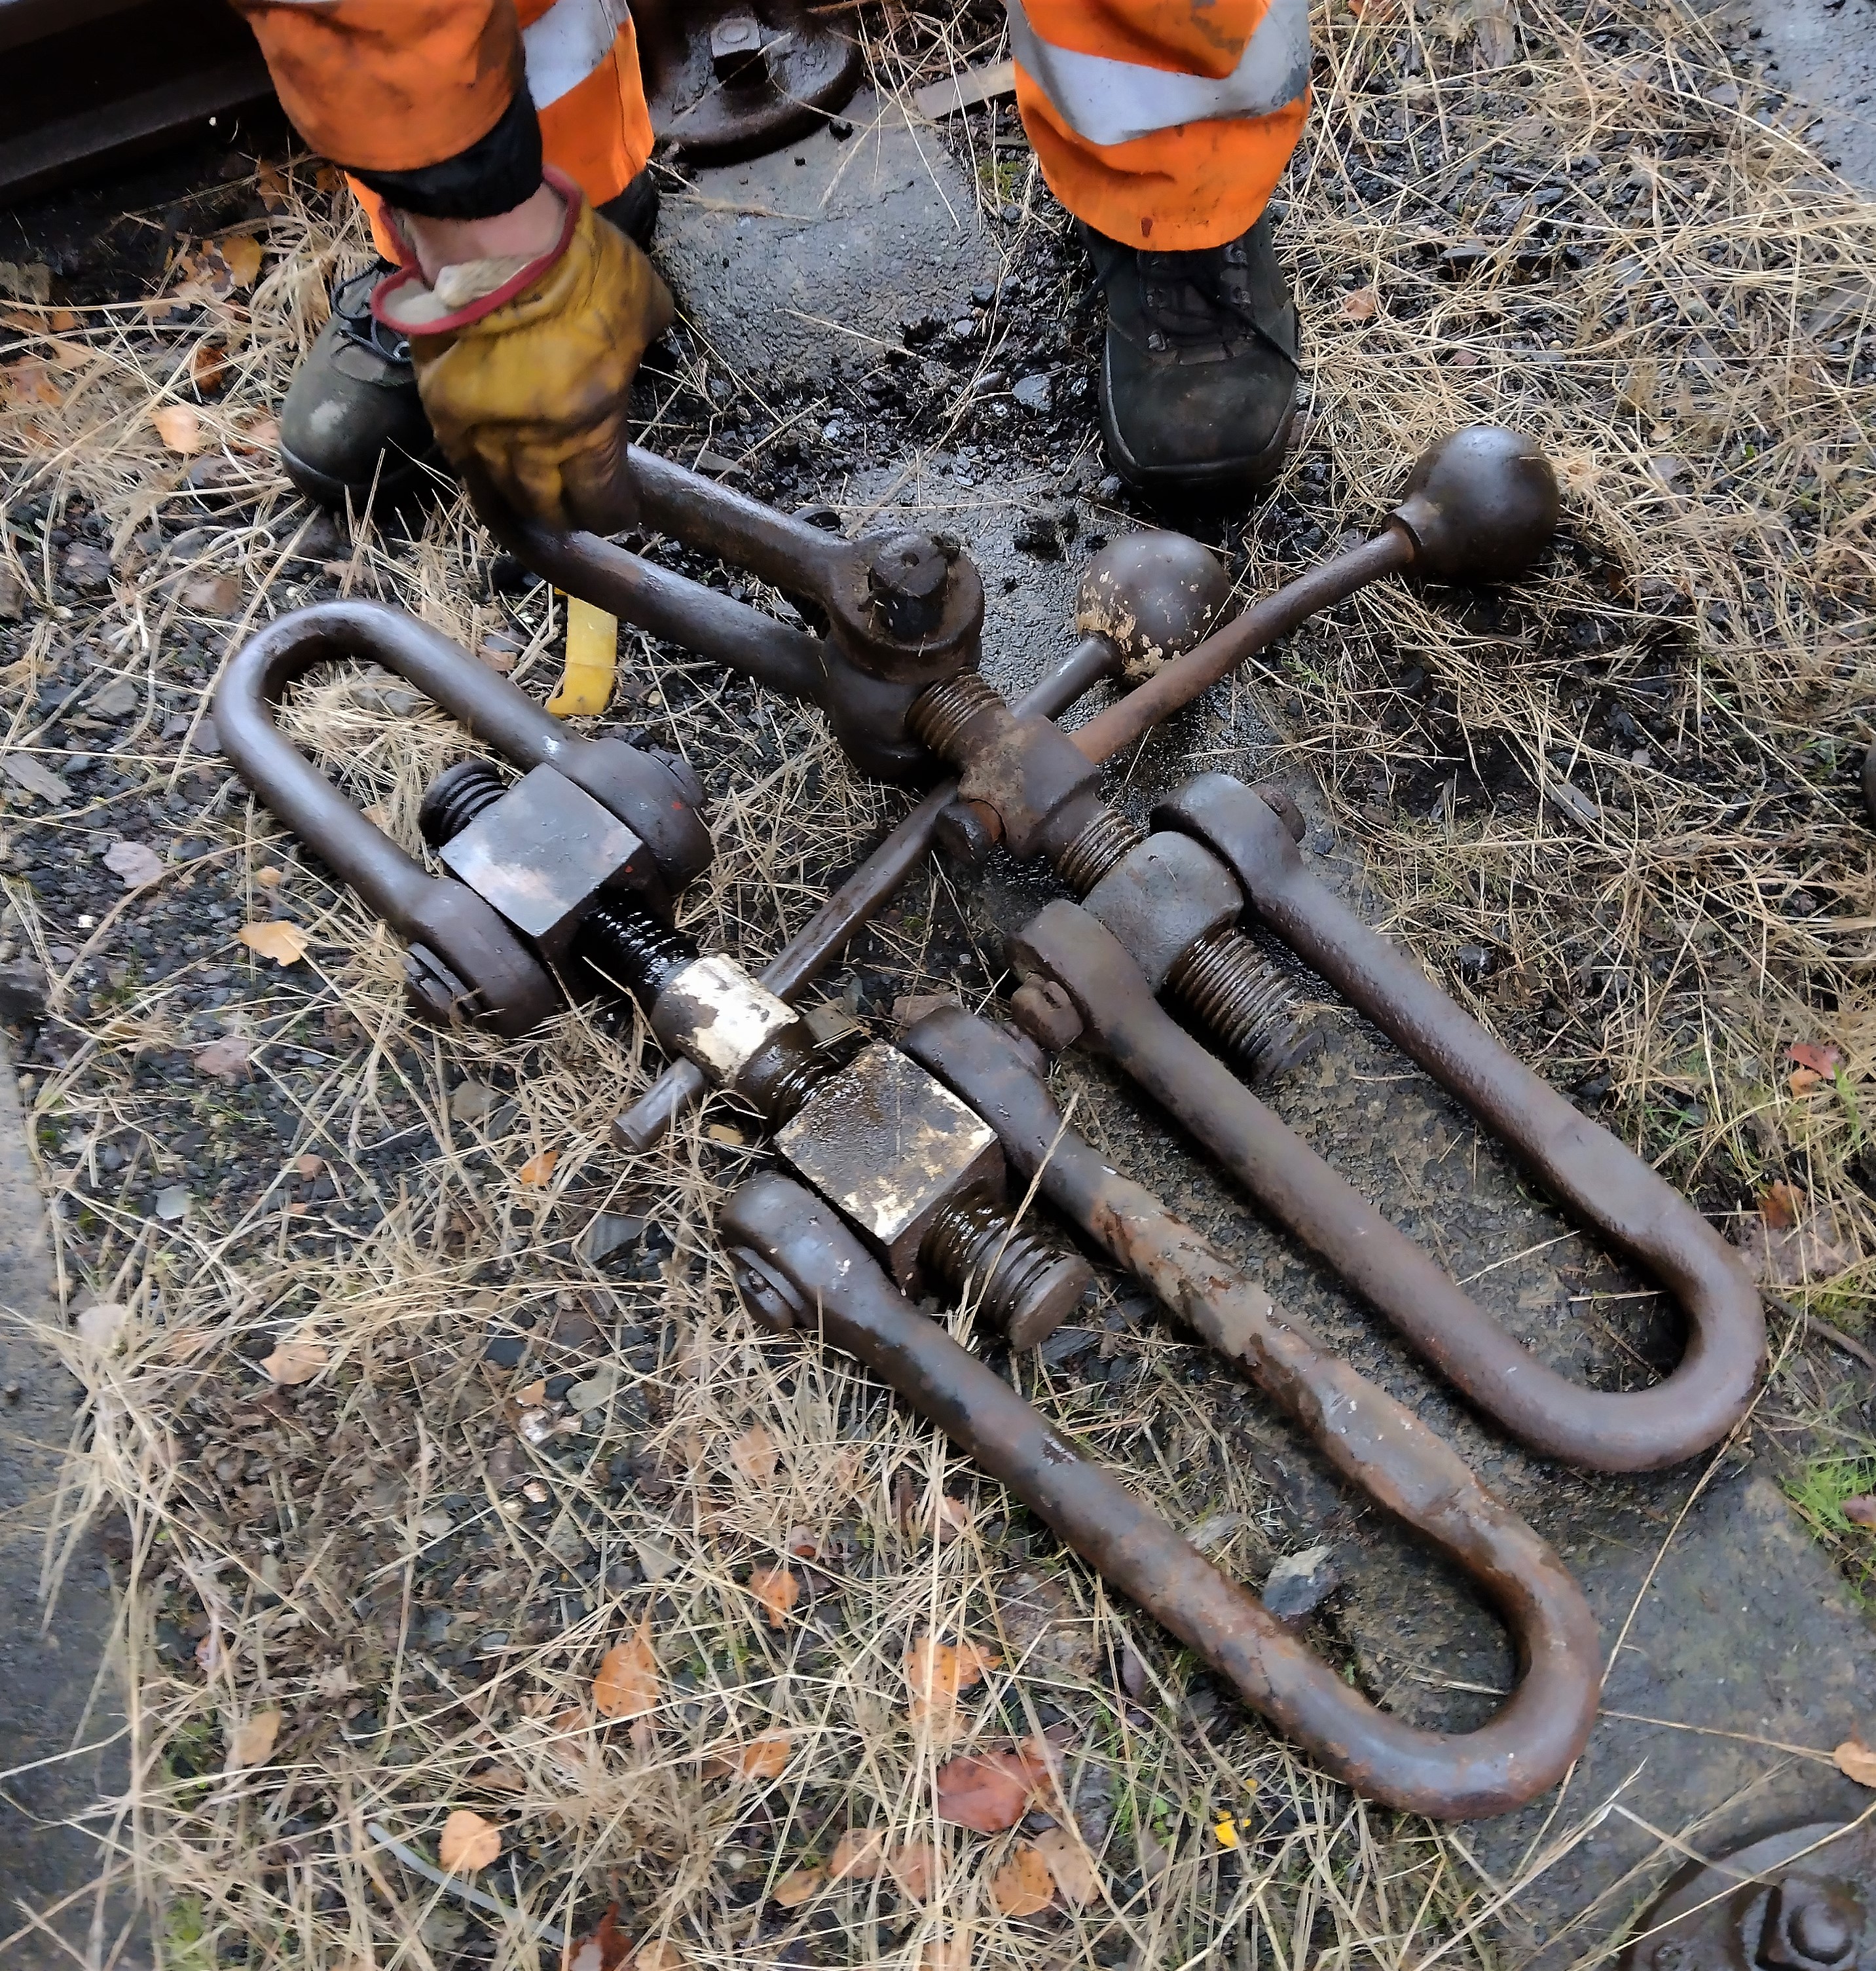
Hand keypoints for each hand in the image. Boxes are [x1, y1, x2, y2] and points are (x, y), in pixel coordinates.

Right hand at [374, 169, 672, 533]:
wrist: (496, 237)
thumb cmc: (579, 266)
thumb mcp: (643, 304)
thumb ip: (647, 337)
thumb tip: (645, 343)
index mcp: (589, 426)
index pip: (602, 502)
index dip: (615, 513)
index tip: (623, 509)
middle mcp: (534, 444)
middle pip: (549, 509)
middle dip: (567, 514)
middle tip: (576, 506)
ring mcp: (483, 431)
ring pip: (503, 492)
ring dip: (522, 501)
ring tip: (535, 500)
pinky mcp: (444, 408)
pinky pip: (463, 461)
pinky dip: (481, 471)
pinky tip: (492, 471)